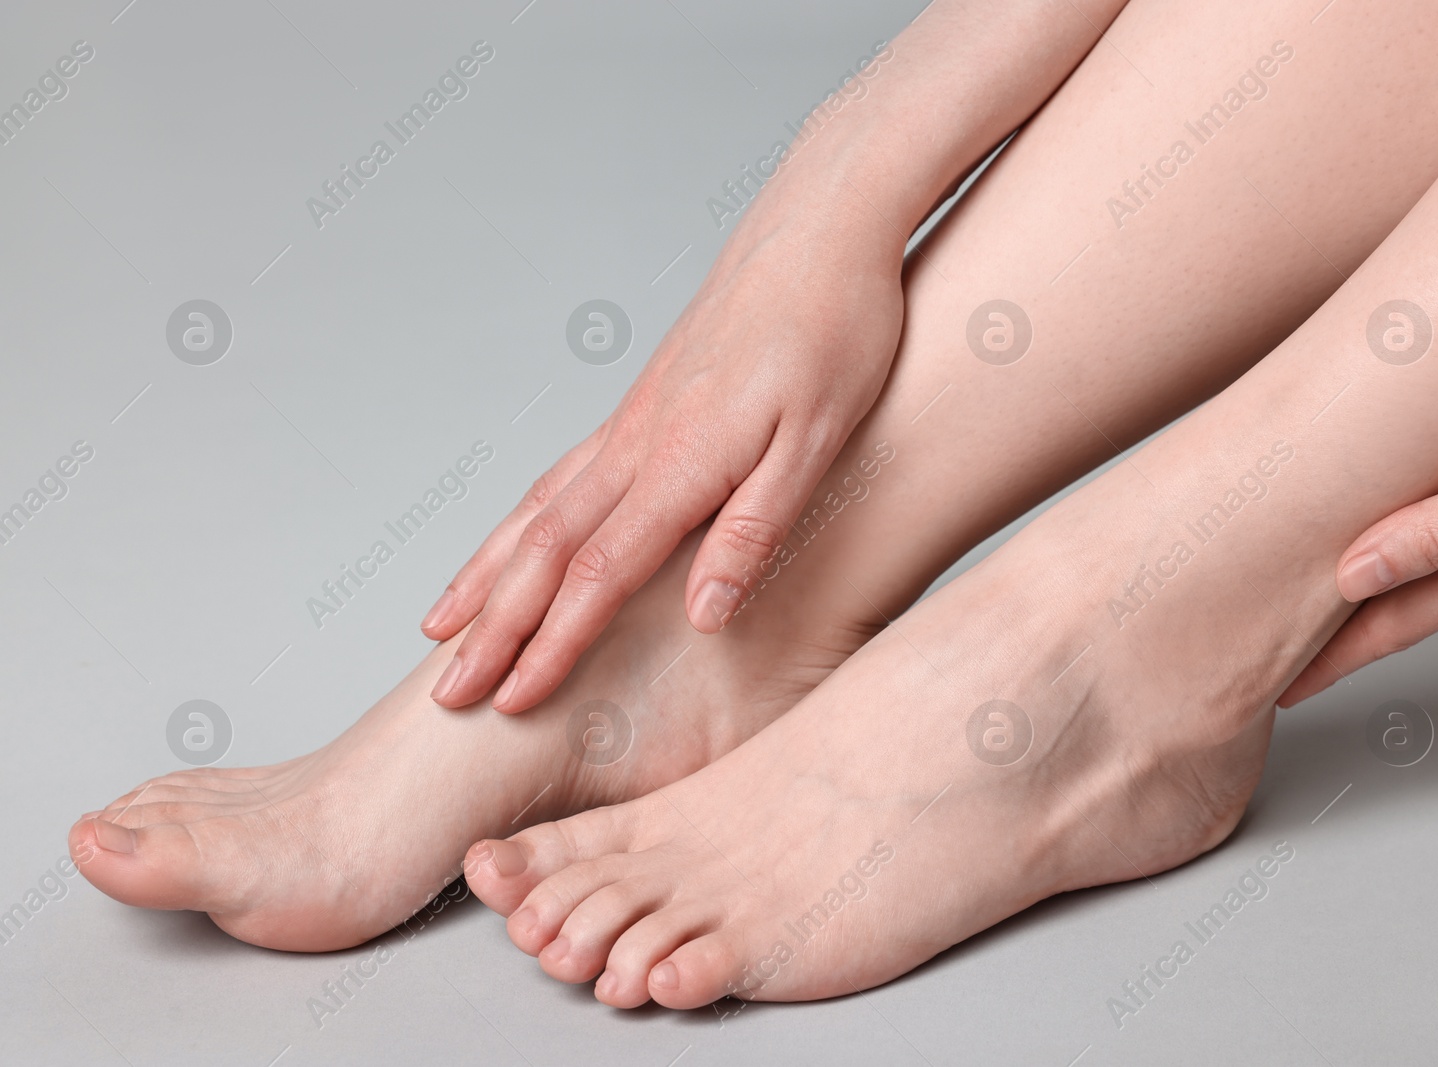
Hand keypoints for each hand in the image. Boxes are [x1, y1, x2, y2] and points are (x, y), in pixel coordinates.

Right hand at [425, 194, 905, 712]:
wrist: (821, 227)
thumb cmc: (835, 329)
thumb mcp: (817, 441)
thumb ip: (754, 529)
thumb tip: (704, 615)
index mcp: (679, 463)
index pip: (599, 574)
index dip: (554, 643)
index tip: (513, 699)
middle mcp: (638, 443)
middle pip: (544, 550)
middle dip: (494, 628)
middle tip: (448, 691)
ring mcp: (634, 420)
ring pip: (538, 508)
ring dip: (487, 573)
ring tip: (443, 625)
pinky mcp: (645, 402)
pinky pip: (562, 473)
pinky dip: (521, 519)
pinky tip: (514, 537)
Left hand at [1280, 370, 1437, 706]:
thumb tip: (1352, 579)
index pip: (1390, 625)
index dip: (1331, 659)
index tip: (1279, 689)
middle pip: (1399, 606)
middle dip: (1337, 639)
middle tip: (1276, 661)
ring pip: (1423, 569)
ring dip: (1366, 595)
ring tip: (1311, 608)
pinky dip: (1402, 544)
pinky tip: (1384, 536)